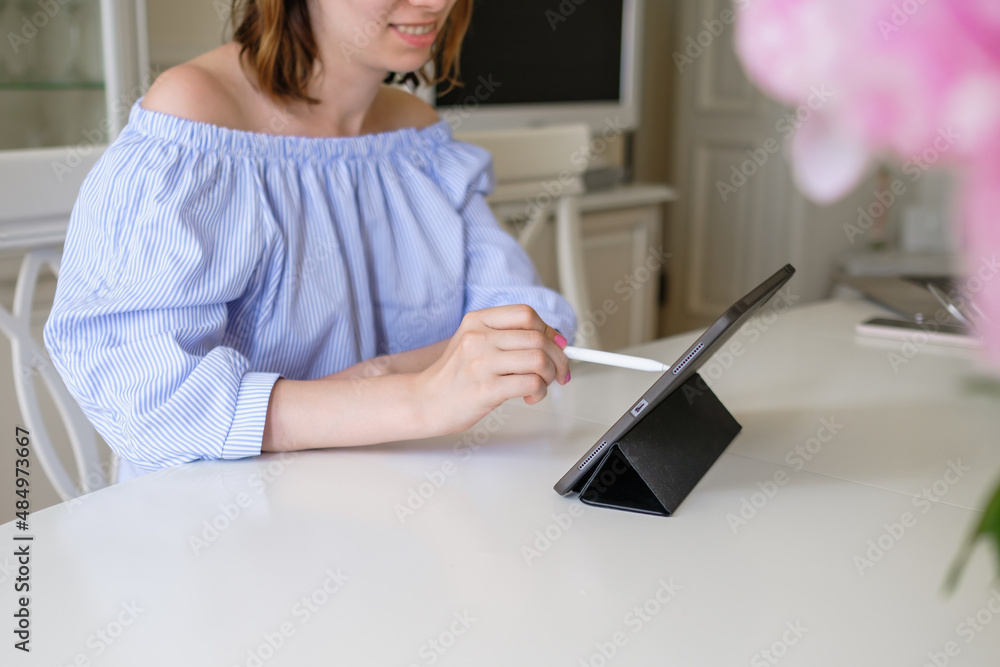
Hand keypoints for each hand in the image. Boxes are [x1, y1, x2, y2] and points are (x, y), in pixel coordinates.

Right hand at [415, 304, 570, 434]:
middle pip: (537, 338)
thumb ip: (506, 337)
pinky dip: (540, 392)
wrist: (425, 401)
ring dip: (550, 375)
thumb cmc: (453, 376)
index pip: (525, 314)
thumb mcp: (473, 343)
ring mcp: (481, 363)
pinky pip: (531, 384)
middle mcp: (478, 338)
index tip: (556, 345)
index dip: (548, 330)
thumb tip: (552, 340)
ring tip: (542, 384)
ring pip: (539, 360)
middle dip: (558, 357)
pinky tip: (530, 397)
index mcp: (476, 321)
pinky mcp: (486, 389)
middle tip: (558, 371)